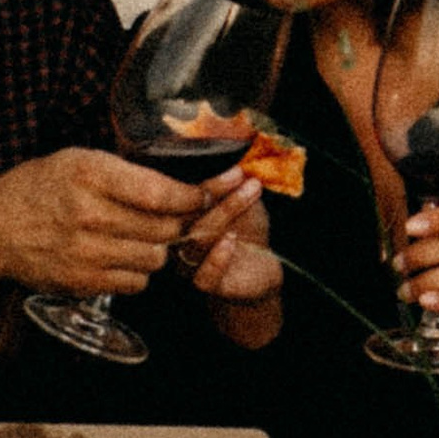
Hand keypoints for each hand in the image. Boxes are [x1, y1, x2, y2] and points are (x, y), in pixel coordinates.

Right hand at [0, 145, 203, 297]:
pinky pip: (136, 283)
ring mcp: (86, 253)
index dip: (191, 197)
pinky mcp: (83, 282)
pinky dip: (138, 272)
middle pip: (164, 228)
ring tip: (143, 237)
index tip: (201, 195)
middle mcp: (89, 215)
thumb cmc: (38, 188)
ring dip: (158, 249)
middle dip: (178, 223)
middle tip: (175, 217)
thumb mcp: (77, 160)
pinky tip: (124, 257)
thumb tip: (177, 184)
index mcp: (90, 175)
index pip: (161, 193)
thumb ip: (124, 171)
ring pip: (155, 259)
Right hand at [178, 172, 282, 344]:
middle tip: (239, 175)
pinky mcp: (205, 284)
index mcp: (180, 213)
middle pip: (183, 212)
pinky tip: (231, 241)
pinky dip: (217, 258)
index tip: (228, 163)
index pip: (177, 193)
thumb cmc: (247, 231)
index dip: (201, 176)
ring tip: (248, 195)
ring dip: (224, 212)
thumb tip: (234, 153)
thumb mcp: (243, 199)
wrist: (261, 268)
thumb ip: (235, 181)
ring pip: (195, 239)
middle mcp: (177, 236)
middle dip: (213, 190)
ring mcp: (188, 261)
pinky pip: (203, 276)